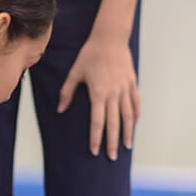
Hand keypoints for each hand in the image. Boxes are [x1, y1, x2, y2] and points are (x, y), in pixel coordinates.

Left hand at [57, 35, 140, 160]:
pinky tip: (133, 126)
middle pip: (114, 123)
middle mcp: (114, 93)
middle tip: (112, 157)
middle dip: (113, 142)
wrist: (110, 38)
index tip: (95, 151)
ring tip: (127, 147)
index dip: (96, 137)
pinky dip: (135, 116)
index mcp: (98, 93)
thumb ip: (67, 92)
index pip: (97, 121)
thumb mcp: (75, 72)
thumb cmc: (89, 54)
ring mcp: (125, 89)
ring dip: (127, 133)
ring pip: (127, 116)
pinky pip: (135, 103)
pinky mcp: (132, 83)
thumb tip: (60, 110)